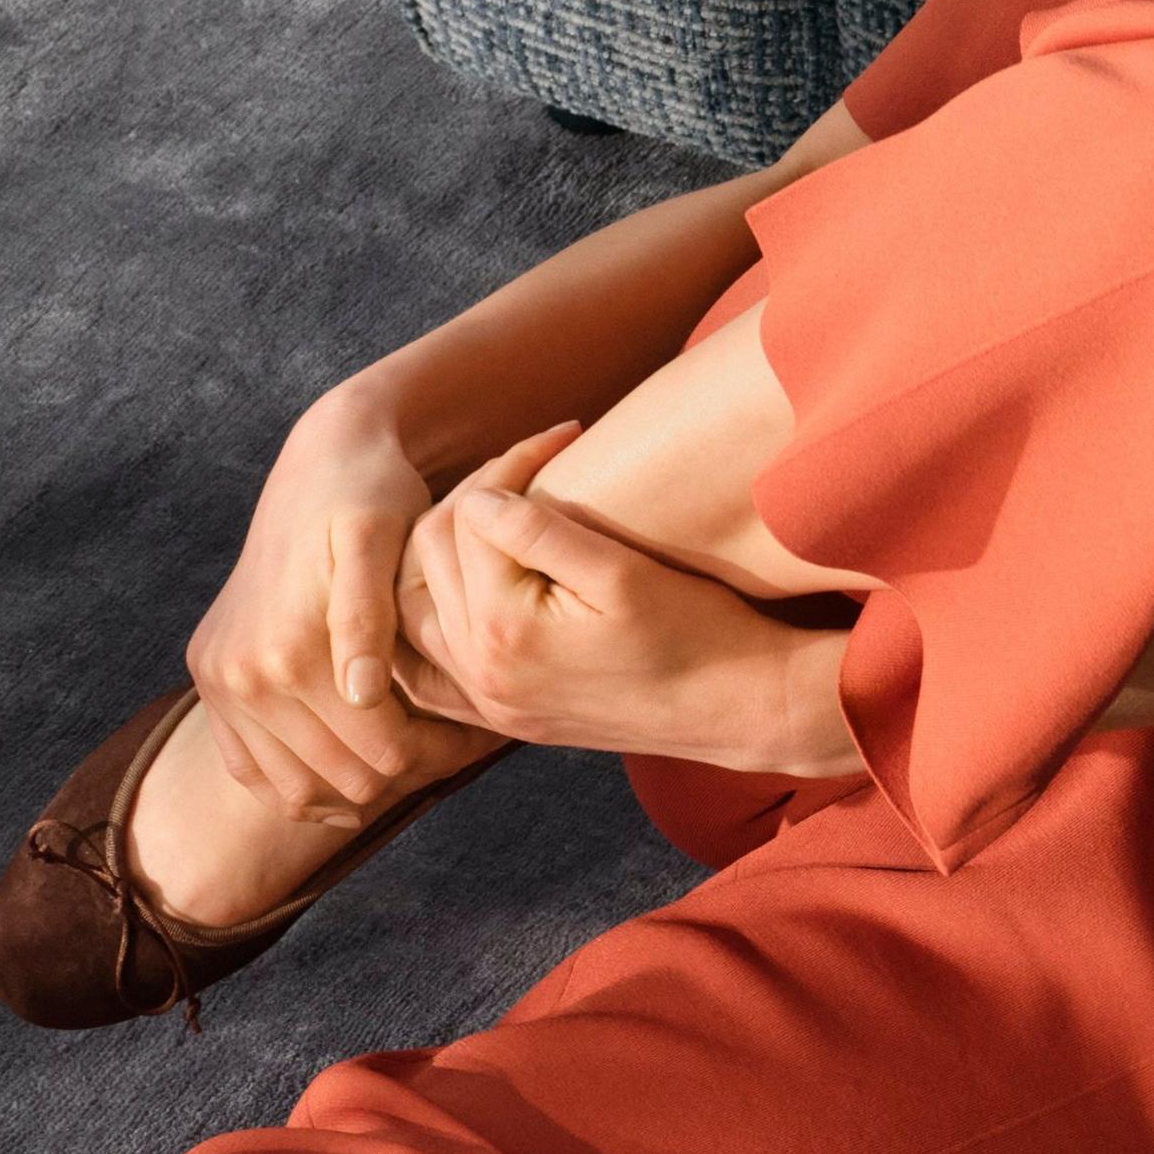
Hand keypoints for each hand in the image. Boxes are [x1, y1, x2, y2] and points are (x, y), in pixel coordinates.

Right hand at [184, 370, 467, 833]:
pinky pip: (253, 772)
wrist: (321, 462)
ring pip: (300, 791)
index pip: (385, 754)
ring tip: (411, 745)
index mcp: (287, 650)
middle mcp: (242, 675)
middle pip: (349, 779)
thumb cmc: (372, 499)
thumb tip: (360, 694)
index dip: (443, 755)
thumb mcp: (380, 541)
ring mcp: (220, 683)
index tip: (481, 732)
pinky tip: (354, 764)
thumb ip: (367, 618)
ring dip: (359, 784)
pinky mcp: (211, 682)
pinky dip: (304, 783)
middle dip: (410, 769)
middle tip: (454, 741)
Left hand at [400, 435, 871, 779]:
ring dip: (441, 553)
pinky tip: (456, 593)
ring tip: (496, 515)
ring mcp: (488, 699)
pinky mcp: (502, 715)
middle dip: (476, 497)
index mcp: (505, 628)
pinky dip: (427, 624)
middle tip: (532, 465)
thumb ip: (539, 533)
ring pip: (414, 608)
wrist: (739, 706)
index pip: (471, 519)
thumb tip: (478, 500)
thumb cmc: (697, 632)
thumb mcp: (623, 573)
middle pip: (432, 557)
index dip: (512, 465)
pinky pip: (427, 672)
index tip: (564, 437)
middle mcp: (480, 670)